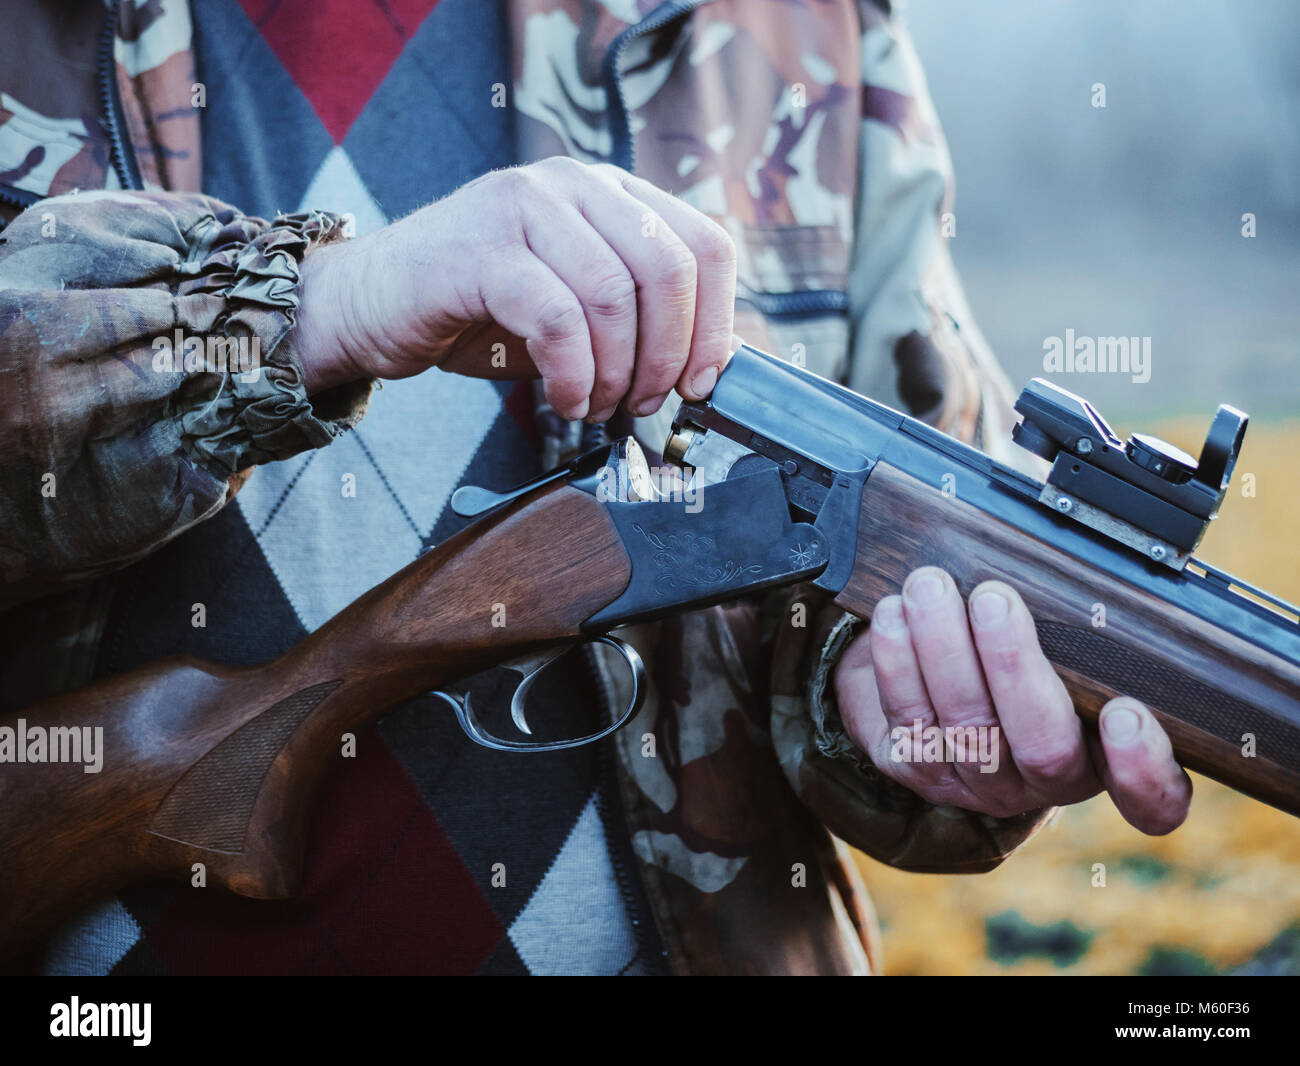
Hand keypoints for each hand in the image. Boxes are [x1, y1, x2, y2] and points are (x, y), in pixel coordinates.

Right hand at [295, 157, 736, 420]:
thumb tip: (709, 368)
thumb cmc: (478, 313)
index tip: (703, 382)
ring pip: (613, 296)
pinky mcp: (481, 249)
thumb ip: (636, 321)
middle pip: (668, 268)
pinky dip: (574, 375)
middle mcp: (572, 184)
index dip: (717, 322)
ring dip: (618, 374)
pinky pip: (557, 319)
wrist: (370, 306)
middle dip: (670, 355)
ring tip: (598, 407)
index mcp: (609, 193)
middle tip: (649, 402)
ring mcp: (523, 206)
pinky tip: (566, 401)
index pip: (703, 243)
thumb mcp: (576, 311)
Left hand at [835, 567, 1192, 833]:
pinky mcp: (918, 769)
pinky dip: (897, 660)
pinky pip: (908, 719)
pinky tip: (893, 615)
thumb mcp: (1064, 645)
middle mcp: (1046, 780)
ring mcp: (979, 782)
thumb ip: (1083, 631)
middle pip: (1043, 746)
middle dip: (1015, 666)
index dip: (1145, 768)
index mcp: (1106, 756)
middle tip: (993, 599)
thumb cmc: (1017, 648)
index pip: (1152, 798)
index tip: (1128, 713)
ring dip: (942, 649)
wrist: (932, 676)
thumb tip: (1080, 567)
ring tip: (929, 588)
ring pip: (966, 727)